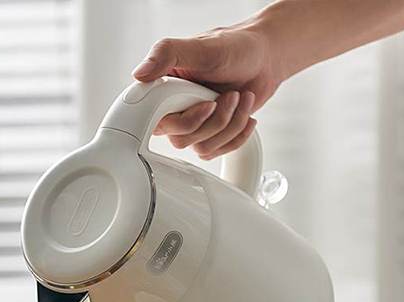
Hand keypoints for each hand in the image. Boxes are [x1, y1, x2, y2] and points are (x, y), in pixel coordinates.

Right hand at [132, 25, 280, 158]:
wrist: (264, 58)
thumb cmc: (235, 47)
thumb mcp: (200, 46)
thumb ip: (166, 54)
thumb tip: (139, 74)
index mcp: (163, 89)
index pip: (155, 122)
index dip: (182, 121)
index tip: (206, 106)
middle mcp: (173, 109)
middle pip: (181, 139)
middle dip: (214, 120)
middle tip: (229, 96)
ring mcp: (191, 125)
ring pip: (201, 147)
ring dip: (229, 125)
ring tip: (240, 99)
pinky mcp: (208, 136)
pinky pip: (215, 152)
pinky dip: (236, 135)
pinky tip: (244, 115)